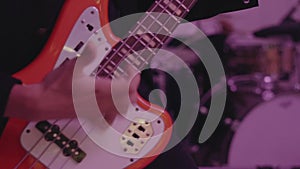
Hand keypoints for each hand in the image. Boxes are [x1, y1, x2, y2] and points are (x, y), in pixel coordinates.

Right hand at [5, 42, 140, 122]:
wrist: (44, 102)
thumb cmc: (56, 87)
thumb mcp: (72, 66)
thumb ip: (86, 56)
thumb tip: (93, 46)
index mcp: (101, 90)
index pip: (128, 87)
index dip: (134, 77)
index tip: (131, 69)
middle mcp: (102, 102)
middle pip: (129, 100)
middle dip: (134, 88)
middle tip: (131, 78)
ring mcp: (98, 110)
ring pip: (122, 109)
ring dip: (128, 100)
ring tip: (126, 90)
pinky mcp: (92, 115)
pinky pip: (110, 116)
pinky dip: (116, 111)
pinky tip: (114, 106)